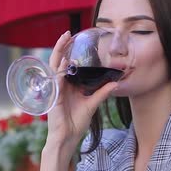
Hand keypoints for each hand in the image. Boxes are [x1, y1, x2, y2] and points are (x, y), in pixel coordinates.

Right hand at [45, 31, 117, 151]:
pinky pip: (57, 81)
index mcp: (67, 86)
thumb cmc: (76, 123)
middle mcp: (60, 85)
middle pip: (59, 62)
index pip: (67, 65)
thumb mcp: (92, 105)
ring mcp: (56, 90)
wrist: (67, 138)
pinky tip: (65, 62)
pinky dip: (61, 71)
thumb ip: (101, 93)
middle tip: (67, 33)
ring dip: (59, 53)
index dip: (69, 52)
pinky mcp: (54, 97)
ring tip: (63, 40)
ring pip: (55, 67)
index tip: (74, 39)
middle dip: (62, 47)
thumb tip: (115, 83)